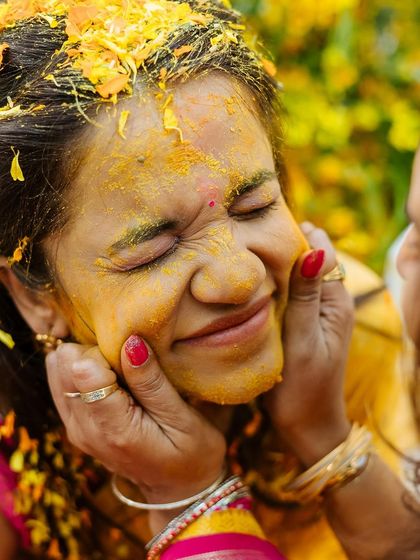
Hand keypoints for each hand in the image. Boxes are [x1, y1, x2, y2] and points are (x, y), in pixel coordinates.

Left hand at [46, 335, 225, 509]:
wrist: (178, 490)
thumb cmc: (192, 452)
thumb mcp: (182, 418)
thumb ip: (151, 381)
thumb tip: (130, 342)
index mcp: (112, 428)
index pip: (83, 367)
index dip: (108, 351)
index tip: (135, 357)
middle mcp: (84, 429)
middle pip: (64, 363)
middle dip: (94, 351)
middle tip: (129, 362)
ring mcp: (75, 429)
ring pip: (57, 369)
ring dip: (86, 359)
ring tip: (121, 369)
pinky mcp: (74, 426)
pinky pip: (62, 382)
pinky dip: (82, 370)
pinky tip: (111, 377)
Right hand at [265, 223, 353, 465]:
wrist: (306, 427)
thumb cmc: (305, 388)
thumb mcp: (304, 340)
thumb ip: (306, 296)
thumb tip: (315, 251)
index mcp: (336, 302)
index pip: (323, 251)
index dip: (299, 234)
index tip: (265, 224)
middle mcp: (327, 302)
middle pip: (307, 260)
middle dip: (282, 247)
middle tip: (245, 240)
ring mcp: (312, 313)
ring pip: (294, 277)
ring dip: (274, 267)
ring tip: (242, 258)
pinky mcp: (299, 324)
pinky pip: (287, 295)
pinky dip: (271, 286)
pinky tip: (248, 287)